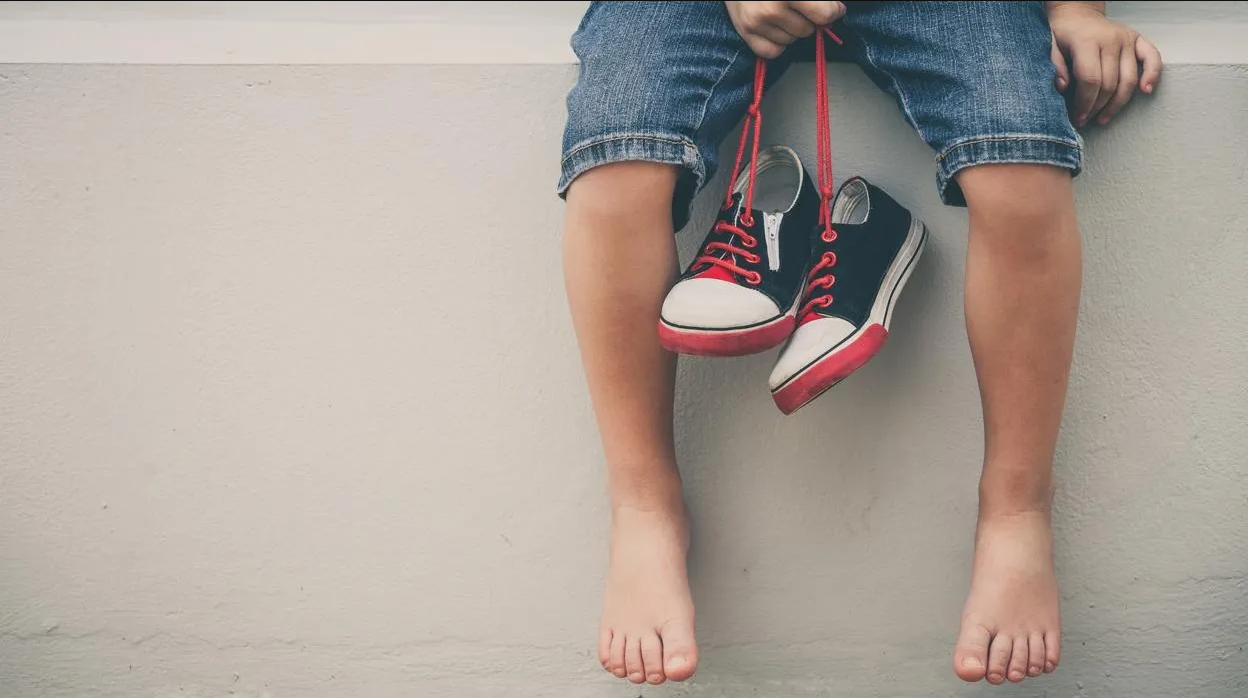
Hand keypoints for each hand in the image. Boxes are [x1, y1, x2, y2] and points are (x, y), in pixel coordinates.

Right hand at [725, 1, 845, 58]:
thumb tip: (837, 10)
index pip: (826, 15)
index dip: (833, 11)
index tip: (832, 7)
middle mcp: (772, 9)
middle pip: (808, 30)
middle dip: (808, 19)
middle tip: (799, 5)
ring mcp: (757, 23)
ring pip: (791, 41)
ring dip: (792, 30)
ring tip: (782, 12)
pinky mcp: (745, 32)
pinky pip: (773, 51)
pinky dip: (778, 43)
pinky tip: (775, 27)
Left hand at [1047, 2, 1161, 126]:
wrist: (1078, 13)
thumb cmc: (1063, 33)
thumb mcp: (1049, 47)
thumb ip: (1055, 67)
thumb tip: (1064, 87)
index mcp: (1087, 41)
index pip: (1090, 79)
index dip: (1084, 103)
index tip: (1078, 118)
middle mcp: (1111, 40)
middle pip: (1109, 84)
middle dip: (1097, 107)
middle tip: (1085, 120)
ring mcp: (1126, 39)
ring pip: (1128, 80)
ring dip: (1117, 104)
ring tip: (1103, 118)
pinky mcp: (1137, 39)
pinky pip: (1152, 58)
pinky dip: (1152, 75)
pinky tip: (1146, 91)